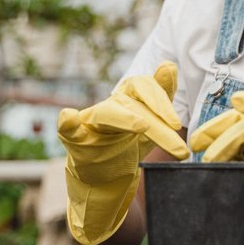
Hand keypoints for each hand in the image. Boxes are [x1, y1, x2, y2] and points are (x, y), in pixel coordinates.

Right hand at [58, 61, 188, 244]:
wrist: (104, 178)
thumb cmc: (127, 145)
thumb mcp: (151, 122)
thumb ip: (160, 95)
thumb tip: (169, 65)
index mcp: (128, 100)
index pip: (144, 87)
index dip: (160, 99)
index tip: (176, 124)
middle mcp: (110, 106)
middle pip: (132, 104)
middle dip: (156, 120)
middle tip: (174, 135)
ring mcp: (90, 123)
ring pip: (107, 114)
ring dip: (125, 118)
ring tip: (141, 126)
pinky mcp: (75, 141)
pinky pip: (68, 129)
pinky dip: (67, 122)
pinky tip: (68, 118)